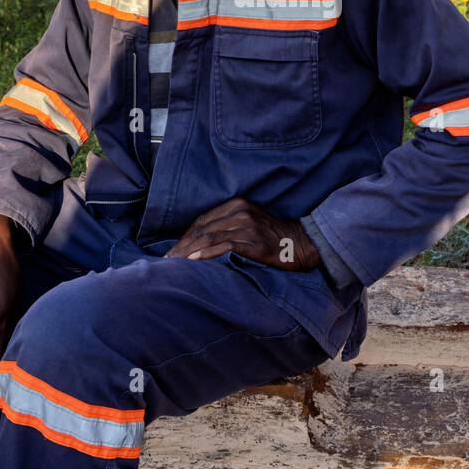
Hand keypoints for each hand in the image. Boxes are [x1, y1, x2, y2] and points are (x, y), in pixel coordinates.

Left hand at [168, 197, 320, 271]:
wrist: (301, 243)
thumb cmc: (273, 237)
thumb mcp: (249, 223)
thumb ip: (228, 226)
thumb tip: (199, 242)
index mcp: (237, 204)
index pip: (202, 221)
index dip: (185, 237)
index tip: (172, 251)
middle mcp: (240, 211)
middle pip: (202, 229)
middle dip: (182, 246)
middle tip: (167, 260)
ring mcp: (247, 226)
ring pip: (209, 237)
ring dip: (189, 252)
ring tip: (174, 264)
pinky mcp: (254, 242)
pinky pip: (224, 247)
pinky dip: (206, 254)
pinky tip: (193, 262)